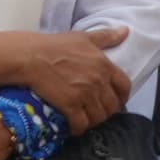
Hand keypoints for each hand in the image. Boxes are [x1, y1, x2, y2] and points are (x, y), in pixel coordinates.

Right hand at [4, 25, 132, 128]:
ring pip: (98, 117)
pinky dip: (79, 129)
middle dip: (107, 112)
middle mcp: (98, 81)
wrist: (33, 57)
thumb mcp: (85, 38)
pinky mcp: (70, 106)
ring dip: (94, 121)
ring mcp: (85, 95)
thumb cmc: (57, 46)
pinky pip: (81, 124)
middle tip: (98, 112)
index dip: (123, 97)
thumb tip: (126, 31)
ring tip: (87, 119)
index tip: (117, 101)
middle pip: (112, 106)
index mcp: (105, 65)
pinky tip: (74, 127)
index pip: (124, 87)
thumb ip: (107, 37)